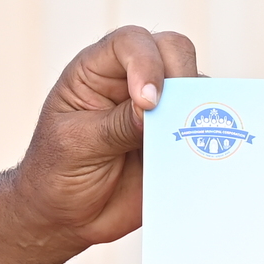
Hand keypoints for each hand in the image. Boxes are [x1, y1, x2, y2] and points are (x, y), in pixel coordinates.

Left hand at [9, 26, 198, 251]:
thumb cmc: (56, 174)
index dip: (145, 62)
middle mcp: (130, 80)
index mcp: (96, 71)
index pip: (128, 43)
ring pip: (195, 86)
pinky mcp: (177, 135)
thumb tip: (155, 108)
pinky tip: (198, 154)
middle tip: (175, 117)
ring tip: (185, 141)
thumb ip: (115, 124)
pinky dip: (207, 136)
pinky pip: (204, 125)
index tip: (147, 102)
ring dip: (196, 109)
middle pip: (172, 50)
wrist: (68, 219)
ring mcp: (158, 107)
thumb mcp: (76, 146)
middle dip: (180, 77)